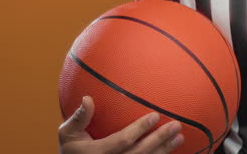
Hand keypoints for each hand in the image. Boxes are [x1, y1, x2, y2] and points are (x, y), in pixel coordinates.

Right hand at [59, 96, 183, 153]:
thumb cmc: (71, 148)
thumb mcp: (67, 134)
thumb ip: (79, 118)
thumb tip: (88, 98)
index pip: (122, 141)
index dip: (139, 129)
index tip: (155, 116)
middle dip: (159, 140)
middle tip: (176, 125)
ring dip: (165, 150)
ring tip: (180, 137)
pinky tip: (172, 149)